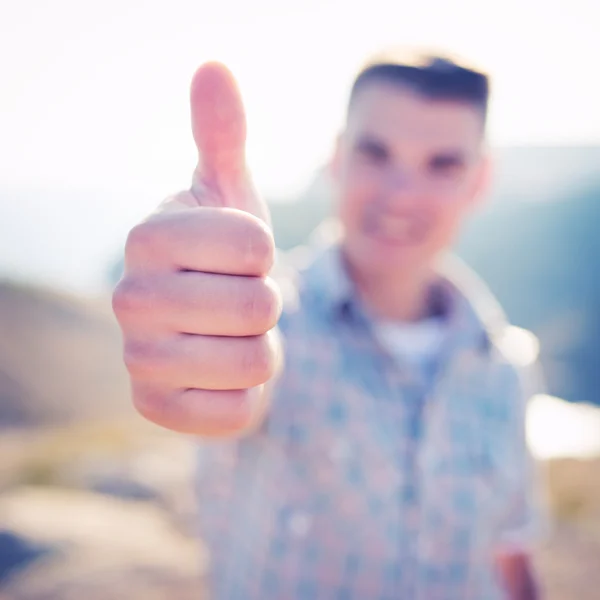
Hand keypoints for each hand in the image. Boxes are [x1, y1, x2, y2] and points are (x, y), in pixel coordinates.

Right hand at [112, 63, 281, 436]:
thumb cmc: (226, 259)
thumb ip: (222, 138)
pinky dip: (249, 394)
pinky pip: (239, 410)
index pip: (252, 244)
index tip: (243, 255)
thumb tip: (214, 68)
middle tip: (240, 302)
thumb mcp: (230, 198)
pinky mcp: (156, 410)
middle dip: (267, 304)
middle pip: (258, 305)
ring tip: (232, 337)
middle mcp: (129, 298)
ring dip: (261, 349)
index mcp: (147, 237)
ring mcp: (138, 360)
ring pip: (255, 360)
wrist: (211, 329)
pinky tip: (221, 378)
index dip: (265, 253)